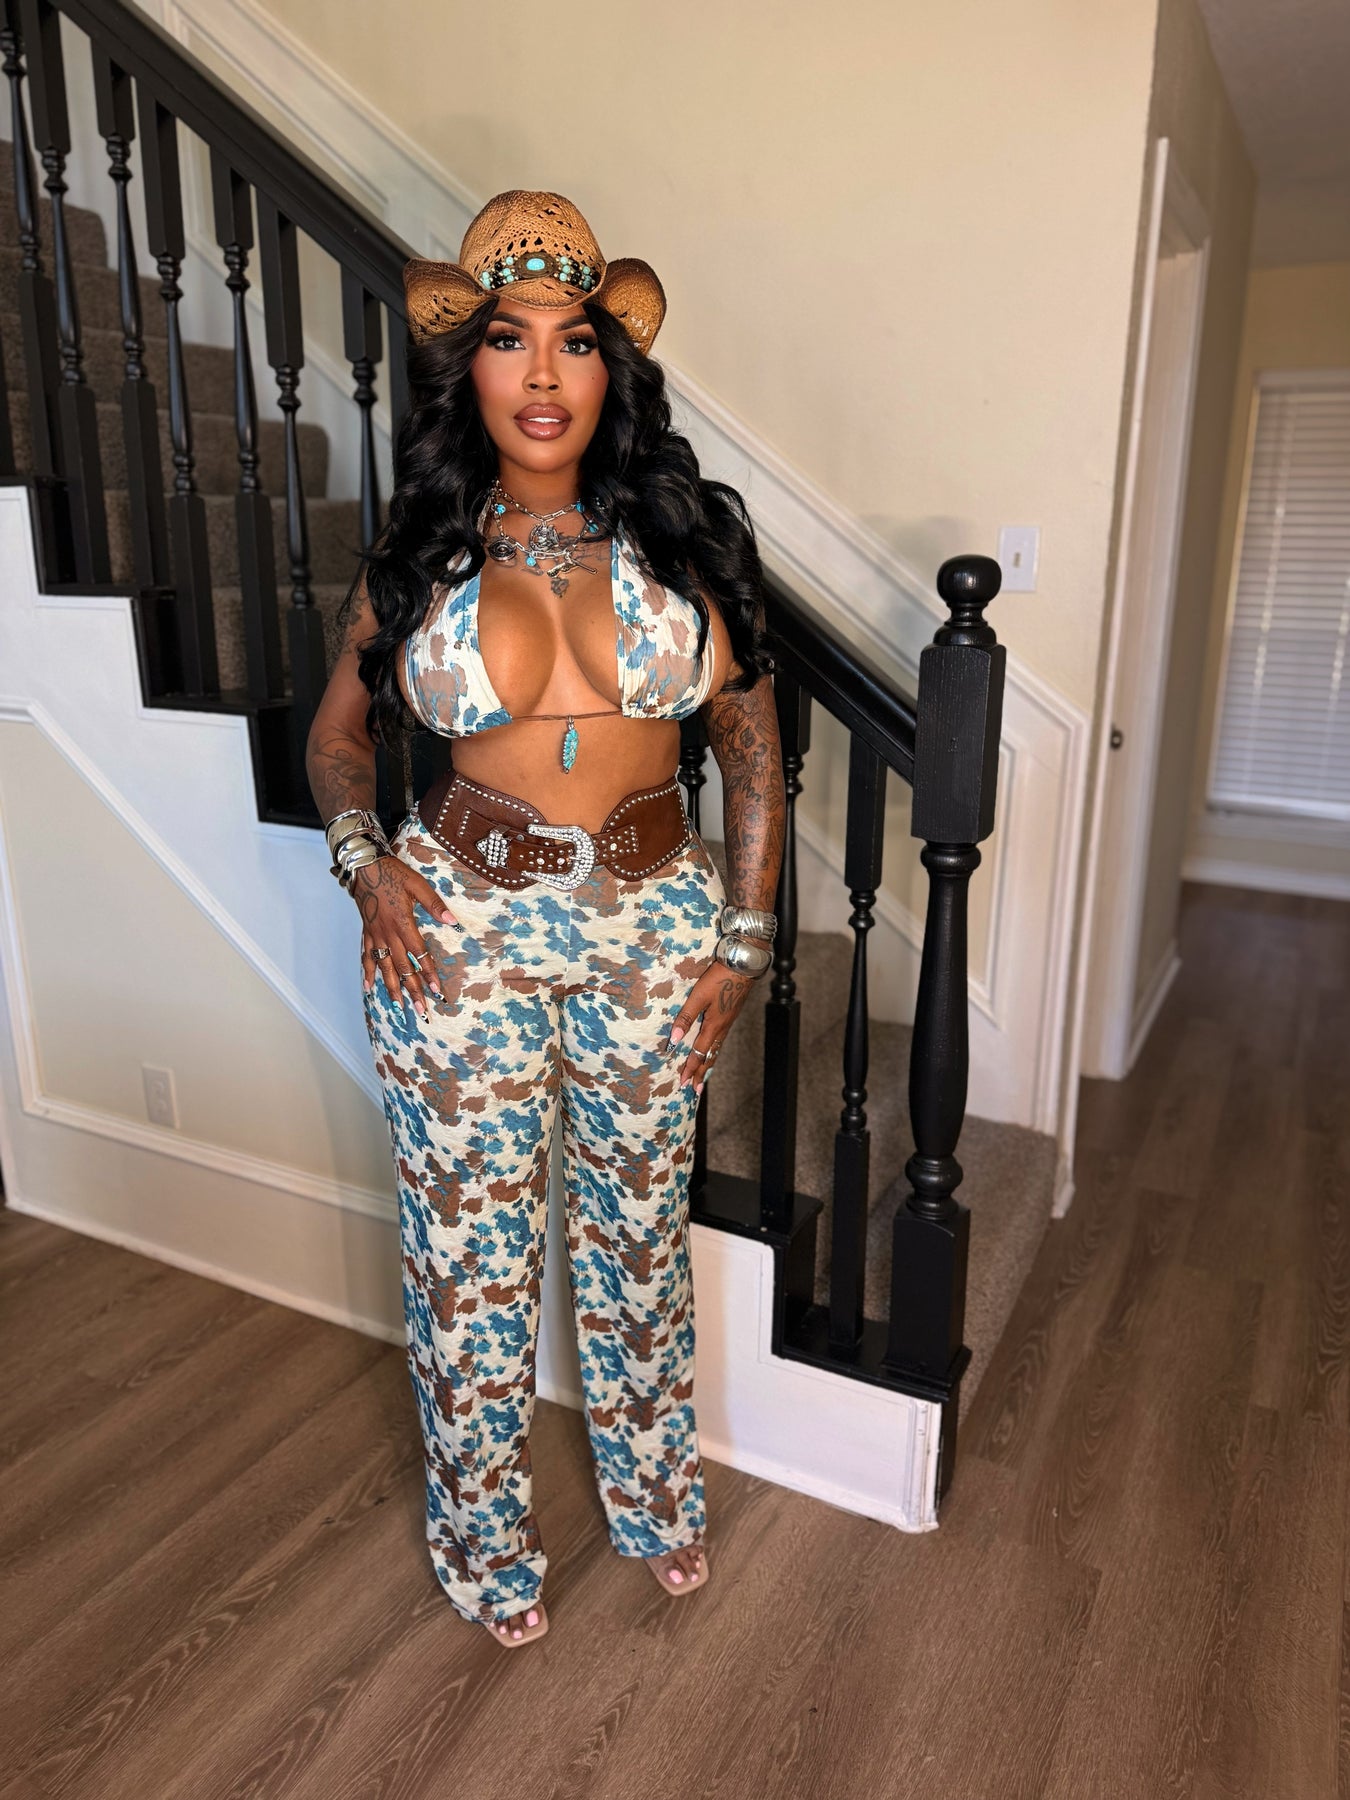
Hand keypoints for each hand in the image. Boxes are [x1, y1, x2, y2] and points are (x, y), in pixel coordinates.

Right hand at [353, 855, 459, 1017]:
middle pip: (402, 967)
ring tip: (399, 1006)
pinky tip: (369, 987)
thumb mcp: (418, 885)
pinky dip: (368, 972)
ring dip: (392, 988)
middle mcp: (388, 934)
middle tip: (421, 1010)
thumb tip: (452, 922)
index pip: (419, 954)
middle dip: (412, 990)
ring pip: (385, 967)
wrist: (364, 867)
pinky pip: (367, 956)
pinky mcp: (367, 932)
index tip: (436, 991)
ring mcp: (376, 935)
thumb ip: (434, 905)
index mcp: (403, 923)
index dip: (428, 973)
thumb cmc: (393, 873)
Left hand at [667, 956, 759, 1090]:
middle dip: (701, 1073)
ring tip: (704, 1075)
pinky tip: (712, 1049)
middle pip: (710, 1056)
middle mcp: (722, 1028)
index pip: (699, 1053)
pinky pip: (721, 1040)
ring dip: (709, 1063)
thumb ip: (686, 1017)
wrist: (743, 966)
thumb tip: (674, 1040)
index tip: (684, 1083)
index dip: (691, 1068)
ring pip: (717, 1049)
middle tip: (695, 1089)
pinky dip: (714, 1051)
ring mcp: (728, 1022)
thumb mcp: (698, 997)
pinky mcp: (730, 1015)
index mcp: (714, 1026)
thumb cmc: (720, 979)